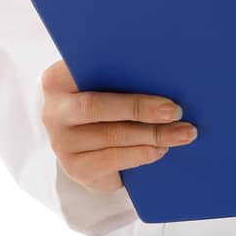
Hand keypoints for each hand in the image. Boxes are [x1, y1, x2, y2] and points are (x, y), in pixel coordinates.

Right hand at [40, 57, 197, 195]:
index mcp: (58, 80)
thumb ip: (118, 75)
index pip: (86, 67)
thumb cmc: (103, 106)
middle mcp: (54, 111)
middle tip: (174, 110)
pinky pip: (112, 160)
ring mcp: (62, 143)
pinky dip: (141, 154)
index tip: (152, 66)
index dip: (117, 68)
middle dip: (140, 108)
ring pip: (111, 136)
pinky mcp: (75, 168)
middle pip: (97, 106)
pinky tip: (161, 149)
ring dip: (152, 135)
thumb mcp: (103, 86)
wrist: (86, 149)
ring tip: (181, 133)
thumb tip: (162, 69)